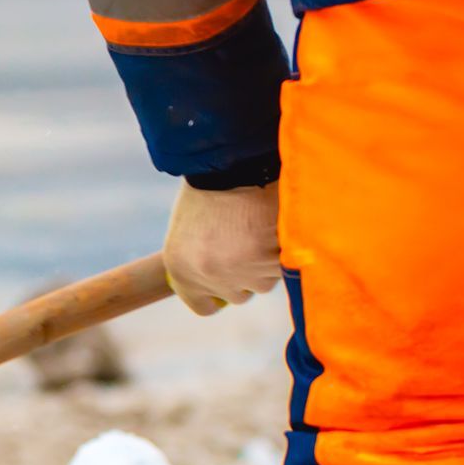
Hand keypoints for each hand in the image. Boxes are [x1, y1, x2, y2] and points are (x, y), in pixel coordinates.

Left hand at [163, 181, 281, 315]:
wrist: (234, 158)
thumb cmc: (212, 184)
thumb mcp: (191, 226)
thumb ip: (200, 258)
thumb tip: (217, 281)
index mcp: (179, 268)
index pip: (202, 306)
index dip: (217, 295)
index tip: (227, 284)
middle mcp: (205, 276)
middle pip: (238, 295)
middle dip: (247, 274)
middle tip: (250, 242)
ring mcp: (238, 271)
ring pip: (264, 282)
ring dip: (267, 262)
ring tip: (260, 227)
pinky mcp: (268, 261)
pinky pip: (283, 267)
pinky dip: (284, 250)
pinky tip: (274, 226)